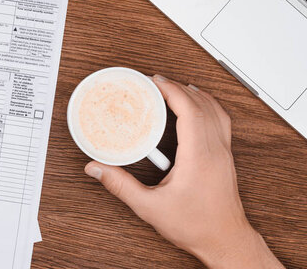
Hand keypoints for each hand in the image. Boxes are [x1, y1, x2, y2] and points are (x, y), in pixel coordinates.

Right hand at [84, 75, 282, 268]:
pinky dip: (208, 106)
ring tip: (174, 88)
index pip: (189, 110)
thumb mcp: (150, 207)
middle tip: (156, 82)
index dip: (172, 90)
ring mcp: (224, 152)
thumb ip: (120, 186)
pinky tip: (198, 107)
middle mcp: (215, 150)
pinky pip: (221, 121)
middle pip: (202, 104)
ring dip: (195, 94)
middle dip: (178, 87)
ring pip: (216, 110)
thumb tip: (97, 169)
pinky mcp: (225, 157)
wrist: (226, 241)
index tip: (155, 82)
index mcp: (199, 156)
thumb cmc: (196, 226)